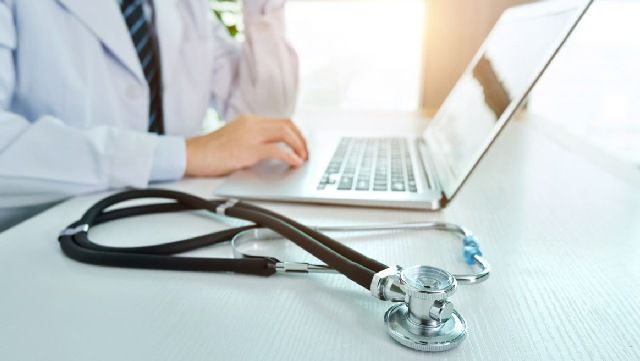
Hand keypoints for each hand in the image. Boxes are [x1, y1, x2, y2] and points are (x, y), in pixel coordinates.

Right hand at [185, 114, 307, 176]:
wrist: (192, 155)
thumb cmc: (210, 151)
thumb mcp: (235, 139)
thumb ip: (252, 140)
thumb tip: (272, 151)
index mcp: (249, 121)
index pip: (280, 121)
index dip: (295, 132)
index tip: (301, 144)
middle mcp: (251, 124)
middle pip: (287, 125)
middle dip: (301, 139)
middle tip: (306, 153)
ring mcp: (250, 135)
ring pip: (285, 133)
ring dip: (299, 146)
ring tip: (303, 158)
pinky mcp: (248, 149)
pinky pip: (276, 150)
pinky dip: (290, 156)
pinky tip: (294, 163)